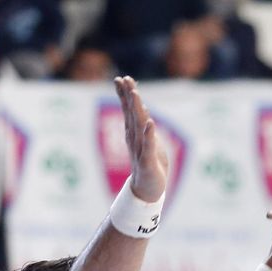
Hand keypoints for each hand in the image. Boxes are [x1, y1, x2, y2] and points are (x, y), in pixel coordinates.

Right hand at [116, 76, 168, 201]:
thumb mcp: (146, 142)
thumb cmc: (149, 165)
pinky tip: (150, 123)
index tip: (122, 78)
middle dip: (128, 96)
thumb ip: (143, 126)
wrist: (148, 191)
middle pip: (132, 114)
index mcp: (135, 133)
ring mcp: (141, 150)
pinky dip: (149, 135)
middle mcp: (135, 139)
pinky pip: (148, 147)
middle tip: (123, 79)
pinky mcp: (148, 162)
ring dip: (137, 110)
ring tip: (135, 94)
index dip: (125, 95)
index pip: (129, 111)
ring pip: (139, 127)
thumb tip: (142, 108)